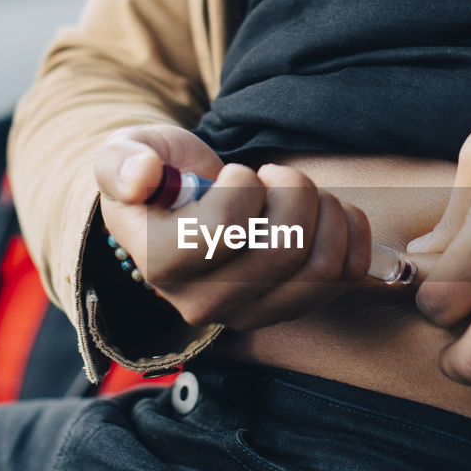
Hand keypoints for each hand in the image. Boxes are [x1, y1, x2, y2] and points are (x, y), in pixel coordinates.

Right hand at [94, 125, 372, 329]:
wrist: (186, 213)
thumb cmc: (158, 180)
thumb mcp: (125, 157)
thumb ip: (121, 163)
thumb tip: (141, 176)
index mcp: (161, 264)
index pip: (225, 231)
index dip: (243, 188)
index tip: (234, 174)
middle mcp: (206, 303)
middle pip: (284, 248)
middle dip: (292, 189)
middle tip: (273, 175)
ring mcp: (253, 313)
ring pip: (322, 263)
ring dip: (324, 208)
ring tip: (298, 192)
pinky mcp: (295, 308)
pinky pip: (349, 271)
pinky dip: (349, 228)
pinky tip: (324, 210)